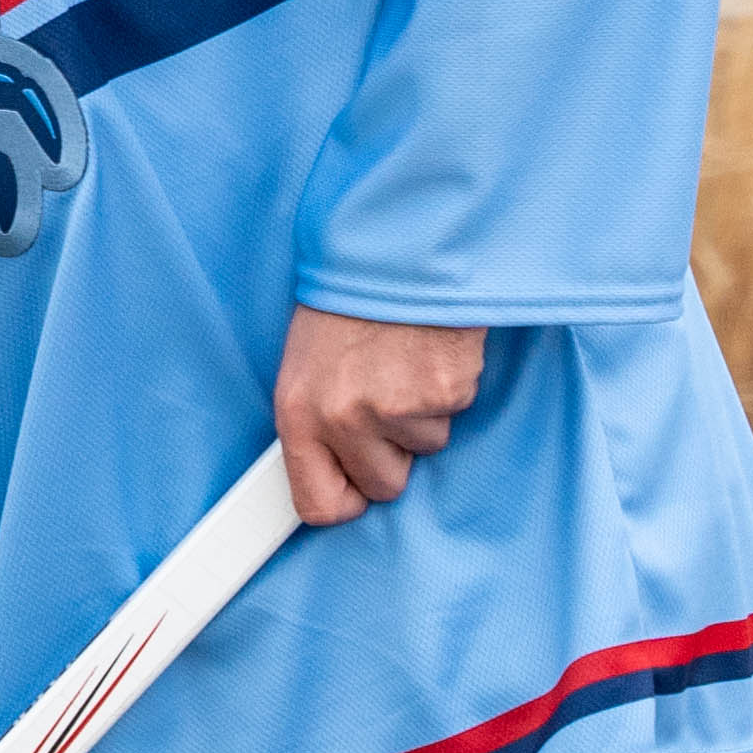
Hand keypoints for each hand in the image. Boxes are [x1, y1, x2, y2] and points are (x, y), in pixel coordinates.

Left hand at [274, 304, 485, 526]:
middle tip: (387, 401)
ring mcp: (396, 410)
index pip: (318, 504)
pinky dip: (448, 389)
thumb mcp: (307, 364)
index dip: (345, 501)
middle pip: (385, 485)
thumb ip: (317, 423)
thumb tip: (333, 472)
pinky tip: (427, 353)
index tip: (356, 490)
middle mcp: (344, 419)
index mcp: (298, 414)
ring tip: (404, 364)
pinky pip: (454, 414)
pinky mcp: (444, 393)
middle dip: (393, 453)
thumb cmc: (348, 303)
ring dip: (422, 415)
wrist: (394, 249)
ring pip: (425, 448)